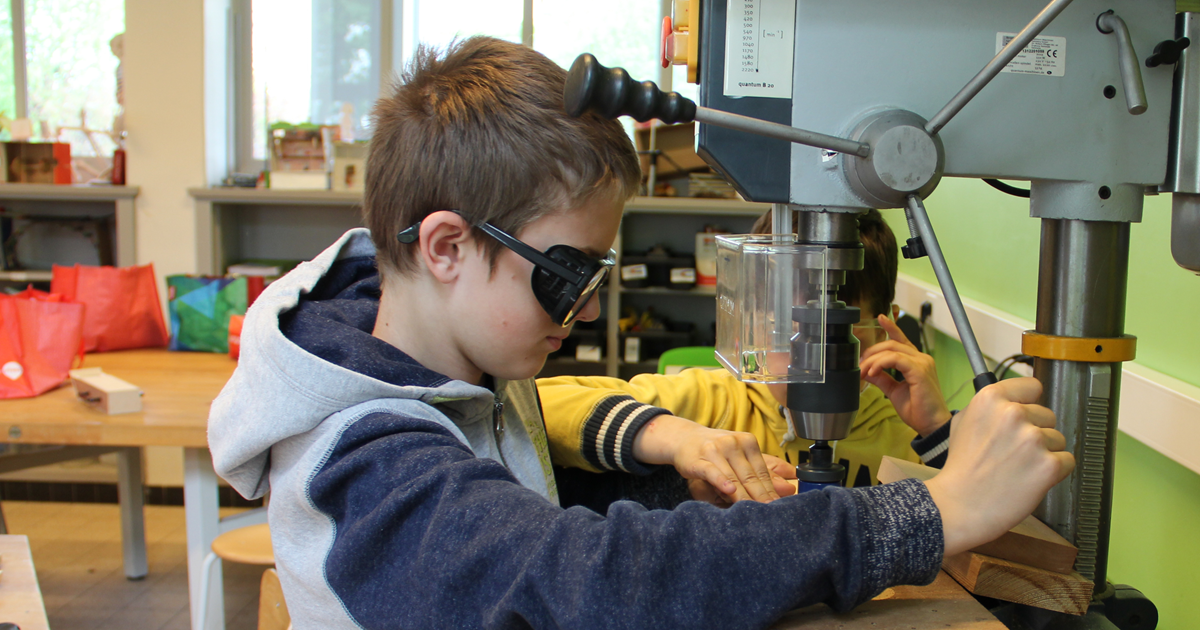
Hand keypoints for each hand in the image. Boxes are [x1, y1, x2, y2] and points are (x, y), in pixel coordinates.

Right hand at [632, 415, 794, 502]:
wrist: (685, 438)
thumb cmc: (717, 449)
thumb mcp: (741, 455)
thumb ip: (765, 470)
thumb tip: (790, 487)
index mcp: (747, 441)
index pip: (762, 471)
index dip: (771, 491)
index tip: (778, 507)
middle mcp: (733, 443)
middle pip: (750, 476)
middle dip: (761, 497)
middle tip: (771, 513)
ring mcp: (715, 450)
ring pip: (733, 477)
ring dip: (744, 496)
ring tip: (754, 511)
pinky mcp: (698, 459)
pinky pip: (712, 472)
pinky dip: (721, 481)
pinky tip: (729, 490)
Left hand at [859, 315, 951, 436]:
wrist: (931, 425)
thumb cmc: (917, 410)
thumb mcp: (893, 391)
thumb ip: (882, 378)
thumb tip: (867, 370)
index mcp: (916, 362)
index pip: (901, 340)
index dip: (891, 327)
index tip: (880, 318)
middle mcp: (921, 359)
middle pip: (891, 344)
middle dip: (871, 352)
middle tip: (859, 366)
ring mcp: (922, 363)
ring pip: (892, 350)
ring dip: (873, 360)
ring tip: (863, 372)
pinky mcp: (920, 370)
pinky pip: (896, 359)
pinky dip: (881, 363)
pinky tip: (872, 372)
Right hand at [922, 378, 1073, 556]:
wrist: (959, 505)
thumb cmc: (961, 467)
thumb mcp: (963, 422)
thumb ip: (991, 408)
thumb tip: (1016, 402)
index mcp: (990, 398)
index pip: (1032, 387)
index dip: (1027, 404)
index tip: (1021, 419)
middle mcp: (1013, 413)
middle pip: (1047, 415)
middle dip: (1036, 433)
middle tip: (1013, 453)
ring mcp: (1033, 439)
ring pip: (1058, 439)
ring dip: (1044, 454)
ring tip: (1019, 469)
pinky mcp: (1049, 465)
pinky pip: (1067, 461)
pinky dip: (1053, 473)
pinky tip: (1030, 480)